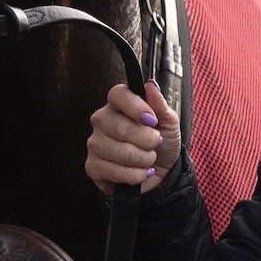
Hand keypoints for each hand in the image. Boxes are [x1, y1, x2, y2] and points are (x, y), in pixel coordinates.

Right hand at [86, 80, 179, 194]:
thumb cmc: (162, 144)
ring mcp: (94, 143)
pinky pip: (116, 172)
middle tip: (155, 144)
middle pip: (121, 127)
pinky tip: (139, 173)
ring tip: (147, 159)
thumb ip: (160, 104)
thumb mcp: (168, 123)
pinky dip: (135, 175)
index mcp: (118, 105)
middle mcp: (102, 121)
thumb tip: (151, 85)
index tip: (152, 120)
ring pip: (121, 152)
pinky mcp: (92, 167)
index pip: (118, 95)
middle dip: (147, 141)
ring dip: (143, 160)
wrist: (162, 173)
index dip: (136, 107)